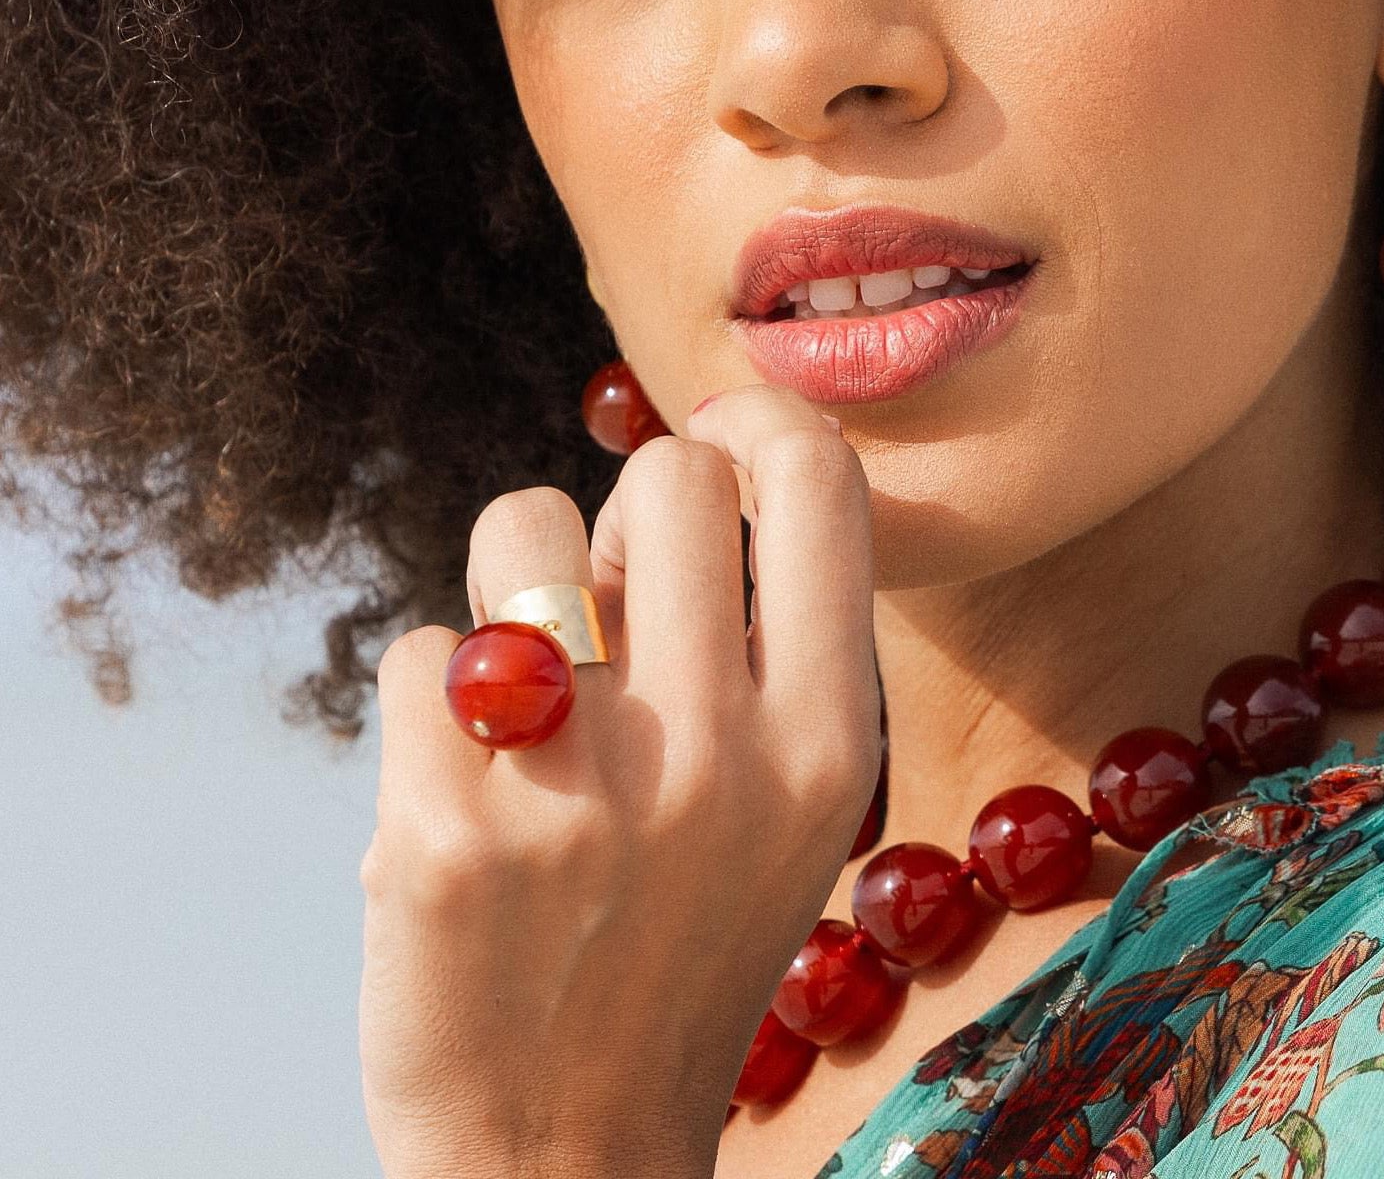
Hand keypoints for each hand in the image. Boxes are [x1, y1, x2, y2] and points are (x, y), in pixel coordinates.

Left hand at [358, 383, 879, 1178]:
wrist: (565, 1156)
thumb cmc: (679, 948)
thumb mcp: (788, 810)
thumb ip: (762, 648)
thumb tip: (687, 463)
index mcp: (823, 745)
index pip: (816, 479)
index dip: (756, 424)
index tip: (714, 450)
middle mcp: (717, 756)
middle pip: (666, 472)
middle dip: (620, 515)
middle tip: (603, 604)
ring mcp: (576, 793)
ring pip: (517, 526)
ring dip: (507, 584)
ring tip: (519, 691)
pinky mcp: (441, 833)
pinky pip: (415, 651)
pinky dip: (426, 707)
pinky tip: (457, 798)